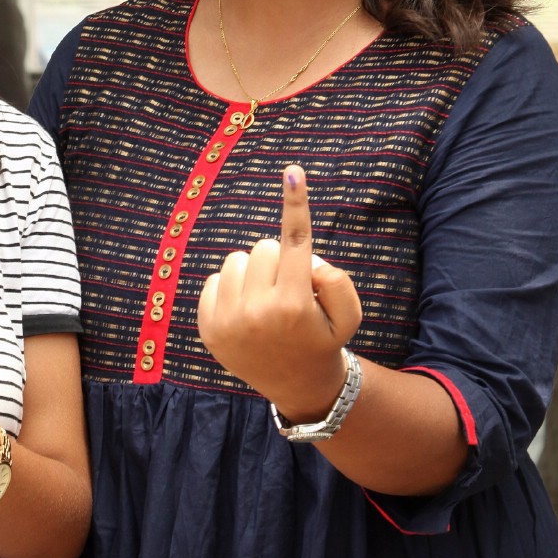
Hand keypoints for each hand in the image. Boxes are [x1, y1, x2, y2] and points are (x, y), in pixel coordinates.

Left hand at [197, 166, 361, 420]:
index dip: (295, 204)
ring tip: (267, 302)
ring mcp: (227, 321)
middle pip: (263, 247)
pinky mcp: (207, 327)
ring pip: (236, 260)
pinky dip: (232, 288)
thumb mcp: (350, 315)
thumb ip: (338, 280)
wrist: (296, 385)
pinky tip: (246, 313)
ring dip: (253, 273)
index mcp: (293, 305)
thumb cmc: (324, 341)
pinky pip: (214, 279)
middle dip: (278, 260)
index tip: (293, 172)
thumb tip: (307, 258)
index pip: (295, 243)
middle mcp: (256, 312)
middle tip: (289, 290)